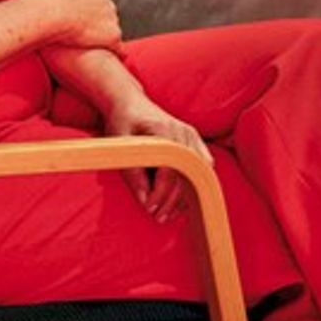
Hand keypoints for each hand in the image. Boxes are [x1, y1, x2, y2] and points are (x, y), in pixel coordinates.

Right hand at [37, 0, 120, 49]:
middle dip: (100, 25)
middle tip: (87, 37)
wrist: (55, 12)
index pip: (99, 2)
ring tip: (97, 50)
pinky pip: (119, 47)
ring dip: (106, 39)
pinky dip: (117, 52)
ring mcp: (112, 20)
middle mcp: (108, 4)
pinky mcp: (112, 36)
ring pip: (113, 31)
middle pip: (109, 16)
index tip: (81, 22)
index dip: (90, 13)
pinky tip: (114, 59)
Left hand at [104, 92, 209, 222]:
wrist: (129, 101)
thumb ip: (132, 174)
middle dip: (174, 201)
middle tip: (159, 218)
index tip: (149, 209)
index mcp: (166, 131)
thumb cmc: (122, 121)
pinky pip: (201, 168)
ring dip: (186, 196)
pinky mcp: (193, 141)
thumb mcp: (120, 146)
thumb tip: (146, 202)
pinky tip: (180, 201)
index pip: (170, 171)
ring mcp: (192, 136)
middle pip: (187, 175)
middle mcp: (185, 133)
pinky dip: (193, 185)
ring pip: (198, 174)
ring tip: (169, 214)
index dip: (161, 194)